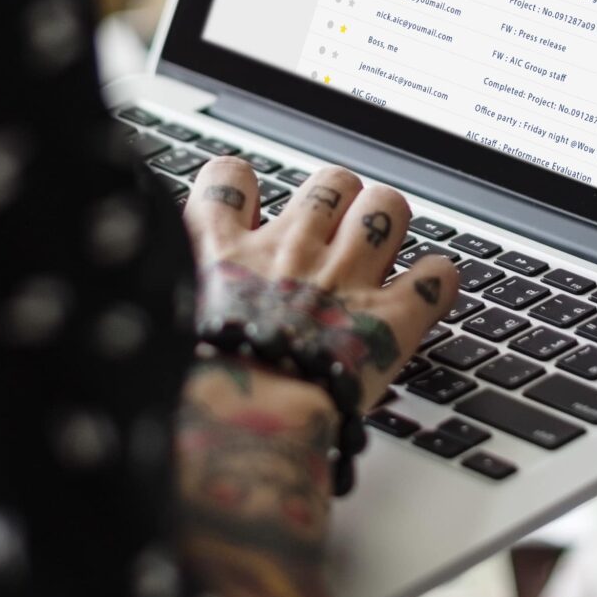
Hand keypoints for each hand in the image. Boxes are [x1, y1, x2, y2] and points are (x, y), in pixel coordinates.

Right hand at [181, 157, 460, 413]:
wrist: (245, 418)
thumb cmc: (199, 386)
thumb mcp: (168, 323)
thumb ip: (176, 296)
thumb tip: (157, 300)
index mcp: (227, 249)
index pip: (231, 178)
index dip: (245, 186)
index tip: (252, 207)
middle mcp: (291, 249)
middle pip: (330, 182)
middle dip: (339, 201)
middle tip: (336, 235)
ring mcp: (346, 275)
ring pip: (386, 206)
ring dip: (388, 224)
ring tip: (384, 250)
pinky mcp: (392, 316)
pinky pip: (437, 275)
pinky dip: (439, 281)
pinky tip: (429, 292)